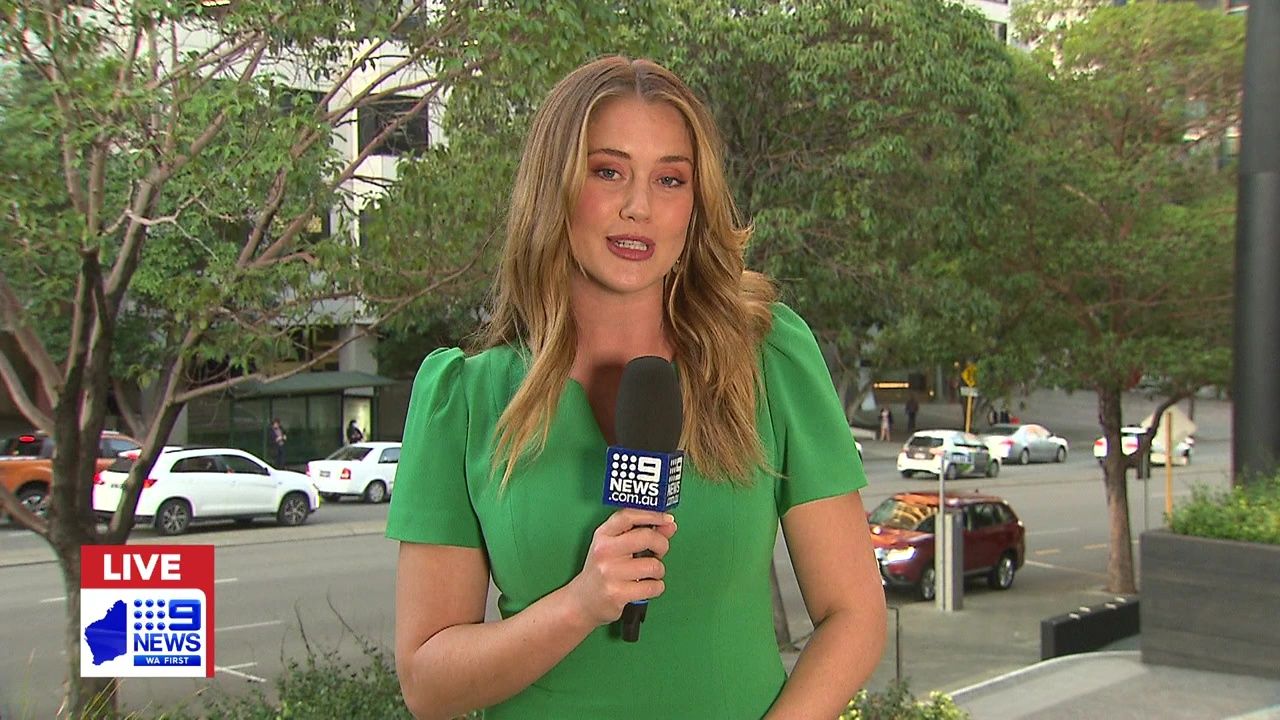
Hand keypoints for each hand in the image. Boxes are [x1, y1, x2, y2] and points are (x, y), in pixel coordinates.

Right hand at [566, 509, 676, 626]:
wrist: (582, 601)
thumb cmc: (602, 570)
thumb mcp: (614, 546)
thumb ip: (642, 532)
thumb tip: (669, 525)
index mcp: (603, 535)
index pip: (629, 516)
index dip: (652, 514)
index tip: (666, 519)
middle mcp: (604, 551)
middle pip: (647, 537)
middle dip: (662, 545)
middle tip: (658, 552)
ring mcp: (610, 572)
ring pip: (654, 565)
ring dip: (658, 571)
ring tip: (648, 573)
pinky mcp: (617, 593)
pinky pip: (653, 587)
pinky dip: (656, 587)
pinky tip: (647, 586)